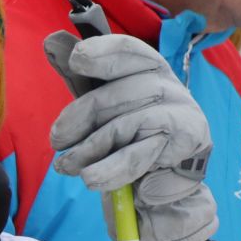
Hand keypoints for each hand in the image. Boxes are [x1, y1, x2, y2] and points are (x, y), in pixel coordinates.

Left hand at [44, 30, 218, 240]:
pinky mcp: (187, 146)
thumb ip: (79, 78)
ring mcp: (183, 114)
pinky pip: (141, 154)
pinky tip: (92, 179)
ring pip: (130, 123)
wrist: (157, 199)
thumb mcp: (98, 112)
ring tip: (67, 166)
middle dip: (83, 114)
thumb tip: (52, 40)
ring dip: (91, 148)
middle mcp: (170, 87)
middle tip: (56, 139)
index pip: (130, 52)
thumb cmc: (127, 148)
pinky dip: (112, 169)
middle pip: (123, 89)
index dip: (103, 51)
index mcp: (149, 72)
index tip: (76, 59)